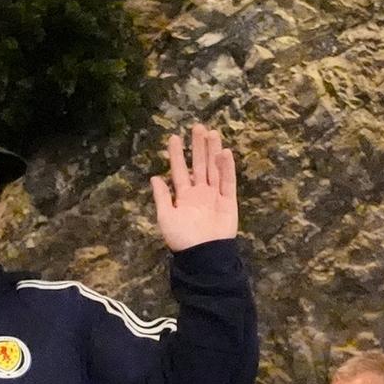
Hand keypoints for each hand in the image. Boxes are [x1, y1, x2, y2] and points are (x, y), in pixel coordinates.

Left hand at [148, 124, 237, 251]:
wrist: (203, 256)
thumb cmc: (182, 239)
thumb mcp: (166, 218)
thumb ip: (162, 197)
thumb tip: (155, 177)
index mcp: (184, 196)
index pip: (179, 170)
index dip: (176, 154)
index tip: (174, 137)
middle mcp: (200, 193)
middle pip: (199, 165)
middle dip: (198, 146)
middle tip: (198, 127)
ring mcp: (215, 195)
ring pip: (214, 168)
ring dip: (212, 151)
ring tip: (211, 133)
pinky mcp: (228, 201)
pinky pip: (228, 181)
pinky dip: (227, 167)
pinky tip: (224, 152)